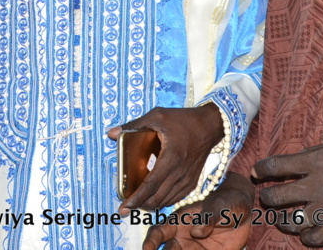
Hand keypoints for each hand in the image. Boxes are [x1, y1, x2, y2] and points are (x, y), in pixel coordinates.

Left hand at [108, 104, 224, 211]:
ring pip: (166, 201)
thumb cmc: (183, 120)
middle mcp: (180, 173)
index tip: (123, 207)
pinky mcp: (192, 182)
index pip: (150, 185)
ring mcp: (188, 180)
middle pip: (157, 198)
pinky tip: (153, 197)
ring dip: (150, 204)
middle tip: (126, 205)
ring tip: (137, 202)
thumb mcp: (157, 116)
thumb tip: (111, 133)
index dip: (136, 198)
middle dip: (140, 205)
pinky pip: (175, 198)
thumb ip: (134, 125)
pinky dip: (163, 201)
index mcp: (170, 158)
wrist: (210, 126)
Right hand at [143, 172, 253, 249]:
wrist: (243, 211)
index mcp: (179, 221)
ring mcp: (194, 249)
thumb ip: (208, 219)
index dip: (151, 241)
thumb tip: (196, 231)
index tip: (146, 249)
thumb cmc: (226, 203)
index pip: (159, 232)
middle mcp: (182, 238)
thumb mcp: (218, 208)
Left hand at [253, 136, 322, 246]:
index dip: (260, 170)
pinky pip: (313, 239)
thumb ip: (312, 155)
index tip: (257, 172)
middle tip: (268, 196)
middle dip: (266, 197)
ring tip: (282, 215)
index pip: (274, 166)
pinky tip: (305, 229)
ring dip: (281, 218)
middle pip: (275, 197)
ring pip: (290, 221)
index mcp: (317, 160)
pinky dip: (304, 236)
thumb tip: (290, 165)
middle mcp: (319, 184)